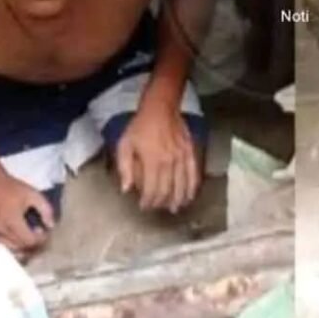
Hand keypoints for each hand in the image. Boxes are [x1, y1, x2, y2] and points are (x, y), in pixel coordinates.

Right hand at [0, 171, 55, 257]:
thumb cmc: (13, 187)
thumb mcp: (34, 195)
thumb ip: (46, 210)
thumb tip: (51, 226)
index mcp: (12, 221)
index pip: (29, 241)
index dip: (40, 240)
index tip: (44, 232)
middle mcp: (0, 229)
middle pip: (20, 246)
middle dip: (32, 243)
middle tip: (39, 234)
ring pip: (10, 248)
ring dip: (21, 245)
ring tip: (29, 234)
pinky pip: (0, 244)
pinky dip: (10, 243)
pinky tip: (16, 235)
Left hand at [116, 97, 198, 212]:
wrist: (161, 108)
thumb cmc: (140, 127)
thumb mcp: (124, 145)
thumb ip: (124, 168)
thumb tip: (125, 189)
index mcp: (152, 161)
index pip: (152, 190)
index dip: (148, 202)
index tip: (144, 206)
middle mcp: (169, 162)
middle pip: (168, 190)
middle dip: (161, 203)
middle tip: (156, 207)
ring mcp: (182, 158)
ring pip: (183, 186)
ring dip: (178, 200)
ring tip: (174, 209)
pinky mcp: (190, 153)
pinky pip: (194, 174)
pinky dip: (192, 188)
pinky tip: (189, 197)